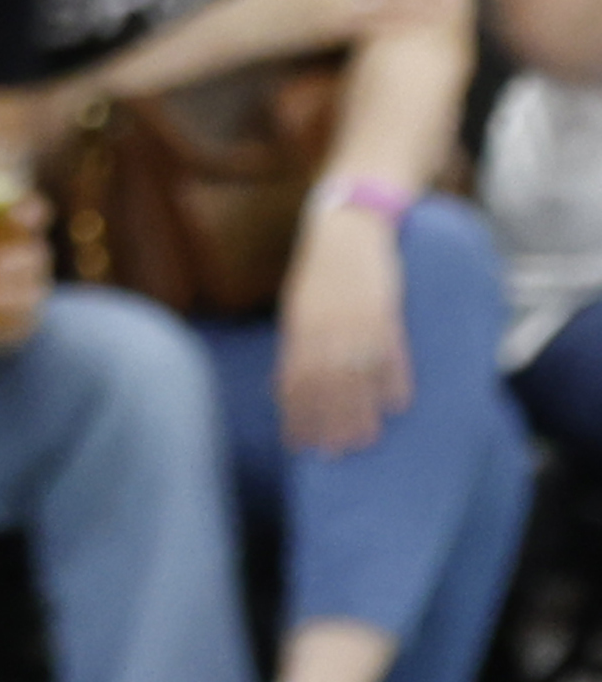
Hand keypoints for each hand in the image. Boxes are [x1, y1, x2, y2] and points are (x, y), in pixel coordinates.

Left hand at [276, 196, 411, 453]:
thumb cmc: (322, 272)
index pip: (293, 378)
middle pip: (324, 384)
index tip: (298, 443)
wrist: (348, 227)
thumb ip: (296, 343)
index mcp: (298, 323)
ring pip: (356, 375)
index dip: (295, 413)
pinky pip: (390, 354)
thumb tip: (284, 387)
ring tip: (364, 441)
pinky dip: (394, 380)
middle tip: (333, 454)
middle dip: (327, 422)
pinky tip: (397, 404)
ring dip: (360, 412)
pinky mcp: (385, 311)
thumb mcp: (299, 305)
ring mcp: (354, 319)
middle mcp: (324, 325)